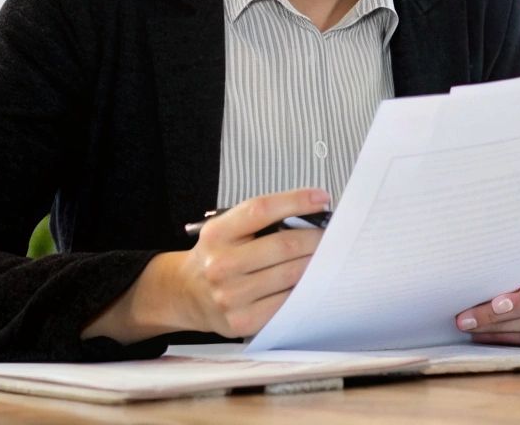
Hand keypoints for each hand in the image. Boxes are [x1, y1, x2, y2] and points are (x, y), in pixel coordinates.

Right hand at [84, 188, 327, 341]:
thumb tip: (311, 214)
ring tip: (327, 255)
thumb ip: (261, 221)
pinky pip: (286, 302)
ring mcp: (231, 296)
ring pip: (290, 275)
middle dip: (316, 237)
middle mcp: (221, 265)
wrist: (186, 294)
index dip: (296, 200)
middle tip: (332, 234)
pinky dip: (304, 289)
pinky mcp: (242, 321)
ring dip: (316, 263)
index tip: (321, 198)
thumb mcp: (226, 229)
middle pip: (284, 245)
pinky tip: (311, 281)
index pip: (261, 209)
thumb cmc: (216, 257)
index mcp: (217, 234)